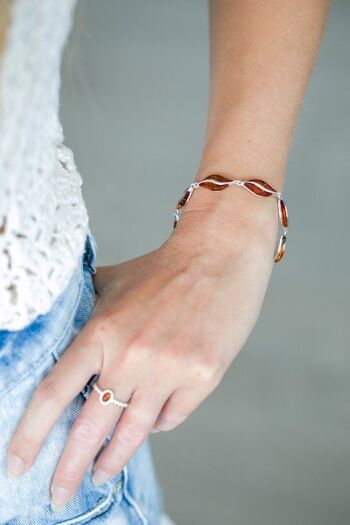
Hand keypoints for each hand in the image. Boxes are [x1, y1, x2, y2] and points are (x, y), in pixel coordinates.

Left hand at [7, 190, 276, 509]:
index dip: (30, 435)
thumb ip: (84, 311)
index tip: (18, 464)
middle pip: (90, 428)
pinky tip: (151, 422)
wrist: (218, 256)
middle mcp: (133, 355)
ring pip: (132, 434)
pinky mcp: (203, 377)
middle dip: (69, 470)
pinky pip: (171, 419)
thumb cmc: (164, 270)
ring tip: (101, 473)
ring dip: (112, 460)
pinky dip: (158, 425)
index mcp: (103, 330)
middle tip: (60, 494)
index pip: (54, 393)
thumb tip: (60, 338)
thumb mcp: (112, 283)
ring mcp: (169, 369)